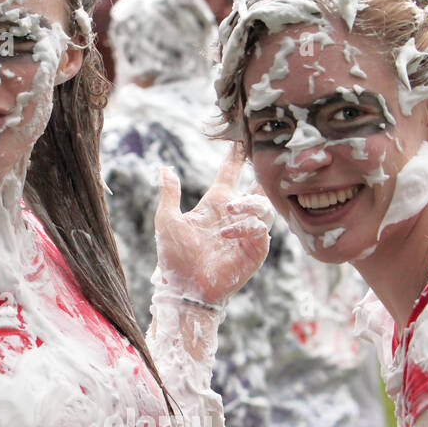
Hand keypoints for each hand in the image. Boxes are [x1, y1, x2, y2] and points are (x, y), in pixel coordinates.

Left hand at [154, 144, 271, 306]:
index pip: (230, 173)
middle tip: (262, 161)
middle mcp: (235, 214)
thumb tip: (163, 166)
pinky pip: (260, 231)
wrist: (184, 288)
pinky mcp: (254, 250)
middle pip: (258, 186)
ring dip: (248, 204)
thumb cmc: (174, 257)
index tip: (241, 138)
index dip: (236, 156)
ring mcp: (247, 232)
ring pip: (264, 205)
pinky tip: (227, 233)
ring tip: (230, 210)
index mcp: (215, 203)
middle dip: (262, 173)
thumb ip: (170, 193)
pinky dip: (245, 228)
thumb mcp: (167, 220)